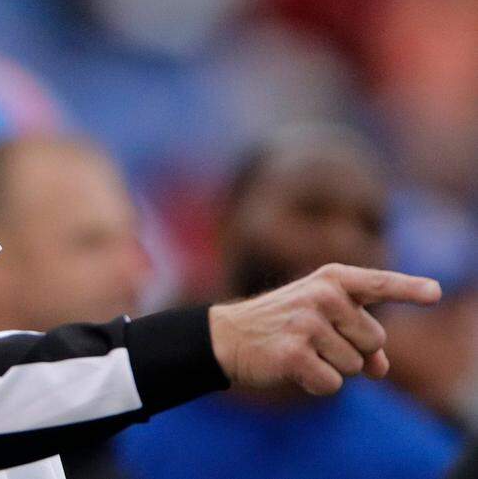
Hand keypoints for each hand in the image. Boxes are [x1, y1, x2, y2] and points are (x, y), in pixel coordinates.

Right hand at [209, 263, 440, 395]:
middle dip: (353, 350)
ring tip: (300, 350)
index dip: (409, 289)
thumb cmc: (282, 324)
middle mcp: (321, 295)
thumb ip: (359, 336)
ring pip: (356, 366)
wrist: (227, 336)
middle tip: (315, 339)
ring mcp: (306, 324)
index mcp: (331, 279)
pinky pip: (333, 384)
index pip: (378, 283)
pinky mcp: (292, 353)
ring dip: (333, 368)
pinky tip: (293, 368)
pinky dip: (317, 384)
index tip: (435, 292)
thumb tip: (381, 369)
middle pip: (375, 340)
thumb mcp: (322, 320)